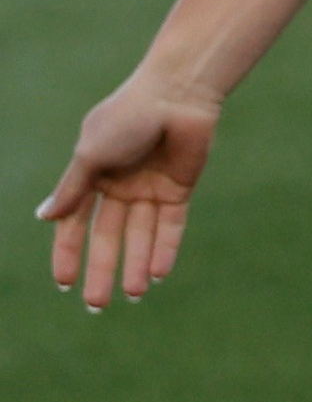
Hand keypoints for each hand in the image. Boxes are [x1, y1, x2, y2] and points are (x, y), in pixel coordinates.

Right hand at [40, 75, 217, 310]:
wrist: (176, 95)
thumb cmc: (126, 118)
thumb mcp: (91, 155)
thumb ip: (72, 188)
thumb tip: (43, 217)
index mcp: (91, 176)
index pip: (74, 224)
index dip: (68, 253)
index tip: (64, 283)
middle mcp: (119, 187)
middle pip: (108, 237)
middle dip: (103, 270)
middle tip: (97, 306)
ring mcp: (149, 189)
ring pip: (140, 236)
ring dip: (136, 265)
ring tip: (134, 296)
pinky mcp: (178, 190)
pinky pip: (170, 226)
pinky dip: (164, 249)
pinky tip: (158, 273)